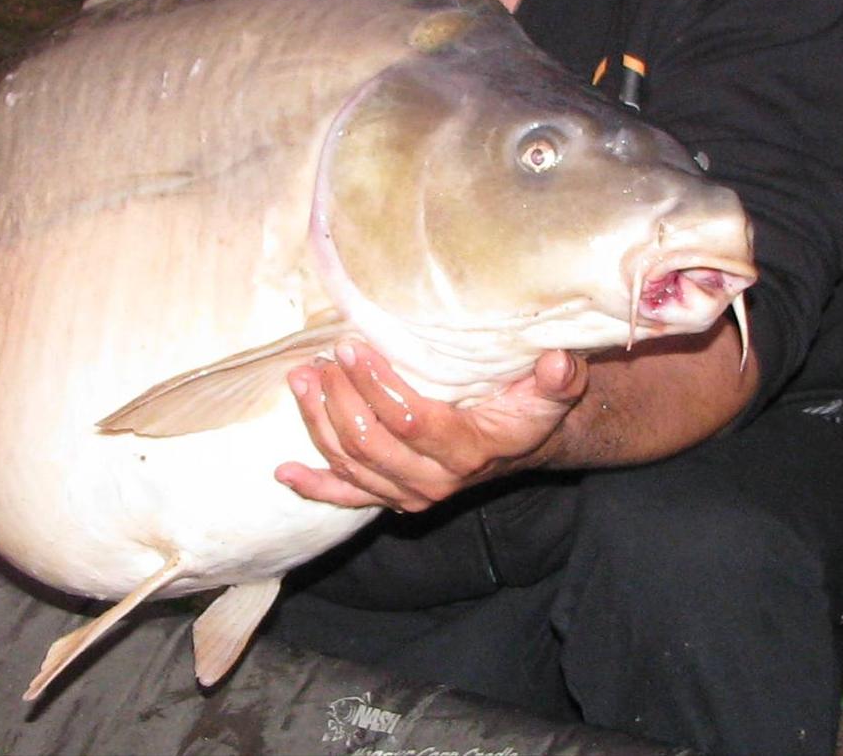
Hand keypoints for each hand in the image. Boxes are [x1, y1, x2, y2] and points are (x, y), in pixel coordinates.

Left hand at [274, 340, 586, 512]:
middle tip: (321, 359)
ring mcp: (407, 494)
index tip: (352, 346)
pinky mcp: (390, 496)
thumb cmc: (529, 407)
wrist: (522, 445)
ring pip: (350, 464)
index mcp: (468, 451)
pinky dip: (313, 486)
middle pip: (369, 443)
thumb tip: (557, 362)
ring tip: (301, 380)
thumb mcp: (551, 391)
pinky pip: (346, 497)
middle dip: (338, 399)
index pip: (409, 421)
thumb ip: (558, 379)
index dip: (375, 386)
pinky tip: (284, 472)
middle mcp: (434, 481)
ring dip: (318, 423)